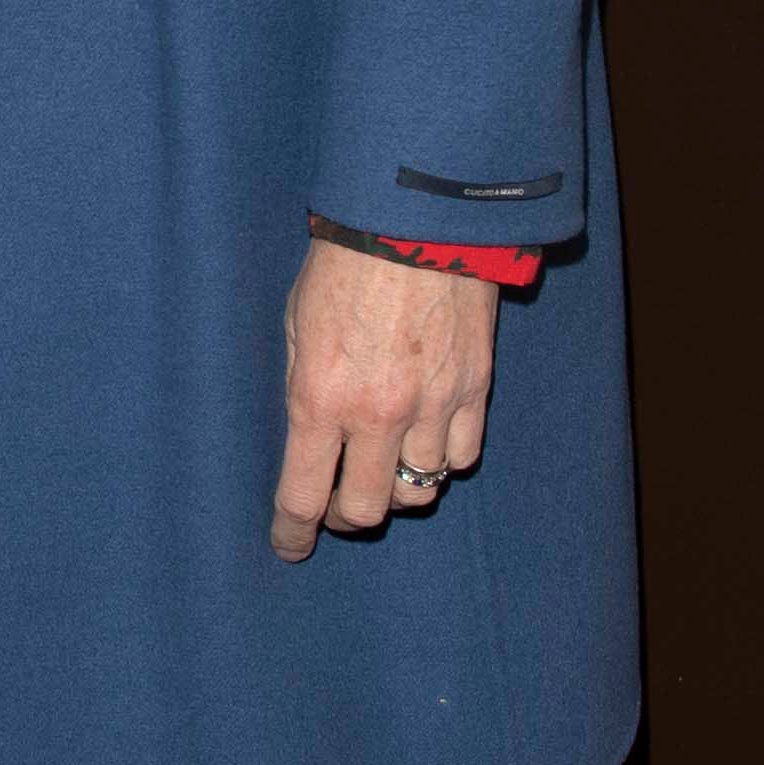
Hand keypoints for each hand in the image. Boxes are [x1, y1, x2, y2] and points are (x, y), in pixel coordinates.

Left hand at [270, 238, 496, 561]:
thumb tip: (310, 438)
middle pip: (364, 508)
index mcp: (319, 398)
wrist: (416, 218)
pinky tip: (427, 442)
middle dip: (345, 517)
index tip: (289, 545)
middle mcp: (376, 414)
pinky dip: (441, 460)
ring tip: (383, 468)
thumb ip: (305, 389)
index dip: (293, 533)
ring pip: (417, 490)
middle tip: (337, 505)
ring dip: (395, 489)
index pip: (303, 496)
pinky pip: (461, 456)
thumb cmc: (343, 264)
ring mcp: (432, 405)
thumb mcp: (296, 326)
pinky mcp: (474, 388)